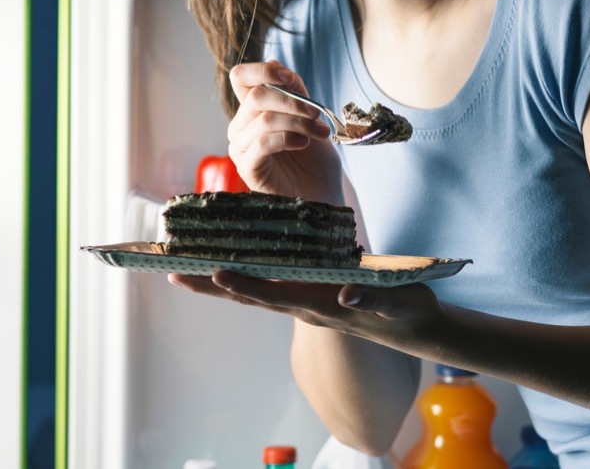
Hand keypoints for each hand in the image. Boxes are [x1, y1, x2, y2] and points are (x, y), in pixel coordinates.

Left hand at [169, 271, 444, 352]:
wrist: (415, 324)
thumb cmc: (406, 311)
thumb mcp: (397, 303)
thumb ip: (372, 300)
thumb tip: (345, 297)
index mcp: (321, 305)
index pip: (276, 295)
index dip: (245, 285)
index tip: (215, 274)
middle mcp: (305, 304)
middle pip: (251, 295)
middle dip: (211, 285)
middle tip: (173, 273)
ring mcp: (305, 299)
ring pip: (253, 290)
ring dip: (217, 282)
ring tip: (182, 270)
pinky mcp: (309, 292)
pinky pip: (268, 282)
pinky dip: (242, 274)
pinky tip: (222, 264)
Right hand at [227, 61, 341, 202]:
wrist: (323, 193)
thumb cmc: (315, 158)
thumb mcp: (310, 116)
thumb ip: (295, 91)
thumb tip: (275, 62)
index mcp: (253, 110)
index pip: (240, 77)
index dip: (261, 70)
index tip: (288, 77)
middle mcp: (241, 126)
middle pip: (256, 96)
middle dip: (293, 101)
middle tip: (317, 113)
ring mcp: (241, 148)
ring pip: (264, 119)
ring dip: (298, 122)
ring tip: (320, 132)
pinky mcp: (247, 168)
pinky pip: (262, 142)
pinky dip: (287, 138)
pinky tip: (303, 143)